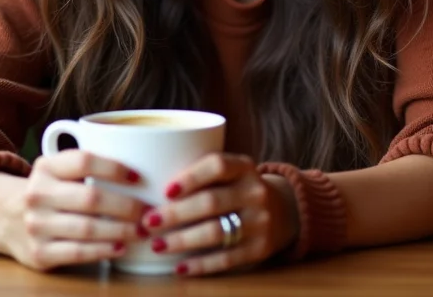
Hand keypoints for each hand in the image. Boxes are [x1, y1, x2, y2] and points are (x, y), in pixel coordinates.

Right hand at [0, 150, 147, 271]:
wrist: (5, 217)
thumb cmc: (50, 191)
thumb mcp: (58, 169)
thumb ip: (88, 165)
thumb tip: (144, 164)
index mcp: (46, 167)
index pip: (84, 161)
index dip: (115, 168)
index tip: (139, 177)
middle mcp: (38, 194)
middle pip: (91, 198)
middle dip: (127, 206)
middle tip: (149, 211)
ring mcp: (36, 225)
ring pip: (87, 228)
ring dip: (121, 230)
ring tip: (142, 230)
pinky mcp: (39, 253)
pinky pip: (77, 252)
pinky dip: (103, 250)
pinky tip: (120, 247)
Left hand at [142, 152, 298, 275]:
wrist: (284, 210)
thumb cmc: (239, 188)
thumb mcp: (231, 172)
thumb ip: (202, 174)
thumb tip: (149, 185)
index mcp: (245, 167)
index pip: (217, 165)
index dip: (191, 177)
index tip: (165, 190)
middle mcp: (255, 192)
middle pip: (211, 202)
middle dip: (175, 214)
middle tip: (147, 222)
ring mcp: (260, 221)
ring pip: (216, 232)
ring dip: (182, 240)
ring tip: (157, 245)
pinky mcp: (260, 248)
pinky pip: (226, 259)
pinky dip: (200, 264)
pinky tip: (179, 267)